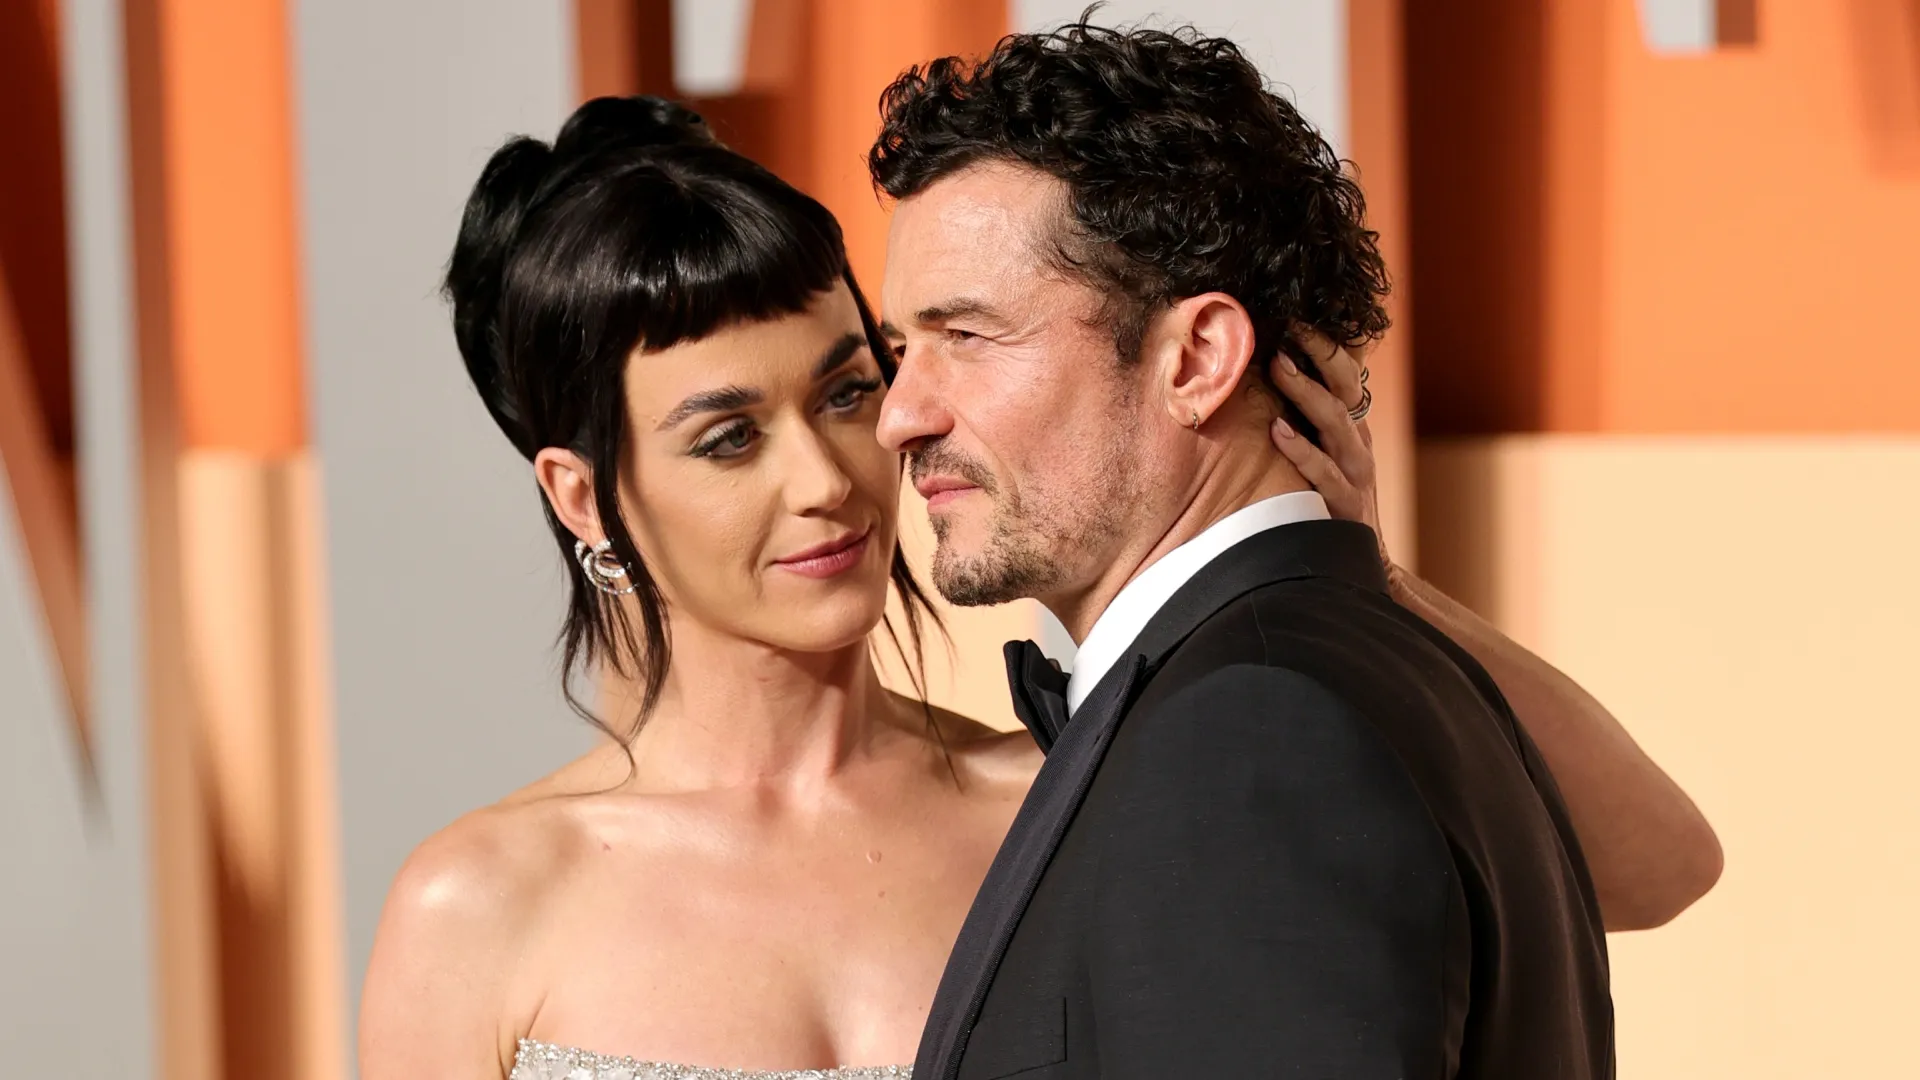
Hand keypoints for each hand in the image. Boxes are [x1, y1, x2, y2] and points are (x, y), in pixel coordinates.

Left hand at [1268, 330, 1389, 563]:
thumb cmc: (1328, 501)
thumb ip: (1308, 421)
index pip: (1346, 373)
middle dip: (1319, 354)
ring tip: (1278, 365)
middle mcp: (1357, 443)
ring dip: (1306, 391)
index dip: (1325, 343)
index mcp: (1352, 427)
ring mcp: (1355, 472)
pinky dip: (1301, 449)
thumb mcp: (1324, 455)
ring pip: (1335, 422)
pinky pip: (1322, 472)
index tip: (1295, 316)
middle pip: (1345, 388)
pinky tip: (1277, 430)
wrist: (1354, 563)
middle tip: (1288, 326)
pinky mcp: (1345, 504)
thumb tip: (1274, 374)